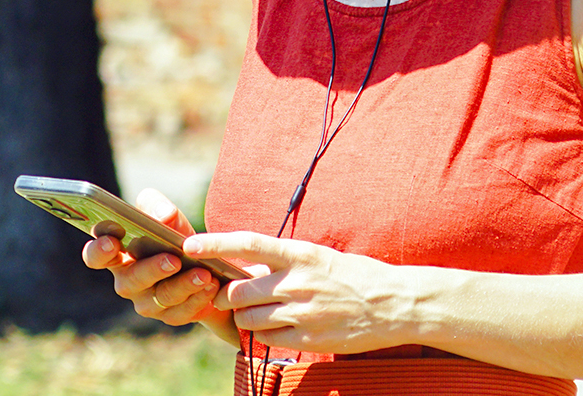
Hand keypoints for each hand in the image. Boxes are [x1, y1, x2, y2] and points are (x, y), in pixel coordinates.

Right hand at [81, 188, 224, 327]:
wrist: (204, 263)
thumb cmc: (173, 236)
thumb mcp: (166, 216)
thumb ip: (158, 206)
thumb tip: (164, 215)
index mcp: (117, 255)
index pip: (95, 256)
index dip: (99, 251)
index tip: (112, 242)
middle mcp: (127, 281)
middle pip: (130, 281)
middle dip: (152, 270)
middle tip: (174, 259)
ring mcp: (147, 302)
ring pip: (160, 298)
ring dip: (183, 285)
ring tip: (204, 273)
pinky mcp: (170, 315)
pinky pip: (181, 312)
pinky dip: (198, 298)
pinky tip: (211, 285)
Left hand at [185, 232, 406, 353]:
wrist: (393, 304)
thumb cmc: (354, 275)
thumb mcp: (317, 256)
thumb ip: (283, 261)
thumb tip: (247, 265)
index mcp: (299, 254)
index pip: (247, 243)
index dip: (214, 243)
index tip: (190, 244)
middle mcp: (296, 282)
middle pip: (238, 291)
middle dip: (228, 295)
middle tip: (232, 295)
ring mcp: (300, 313)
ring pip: (247, 318)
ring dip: (244, 316)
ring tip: (259, 312)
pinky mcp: (306, 339)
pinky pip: (265, 339)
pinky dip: (263, 334)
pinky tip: (277, 327)